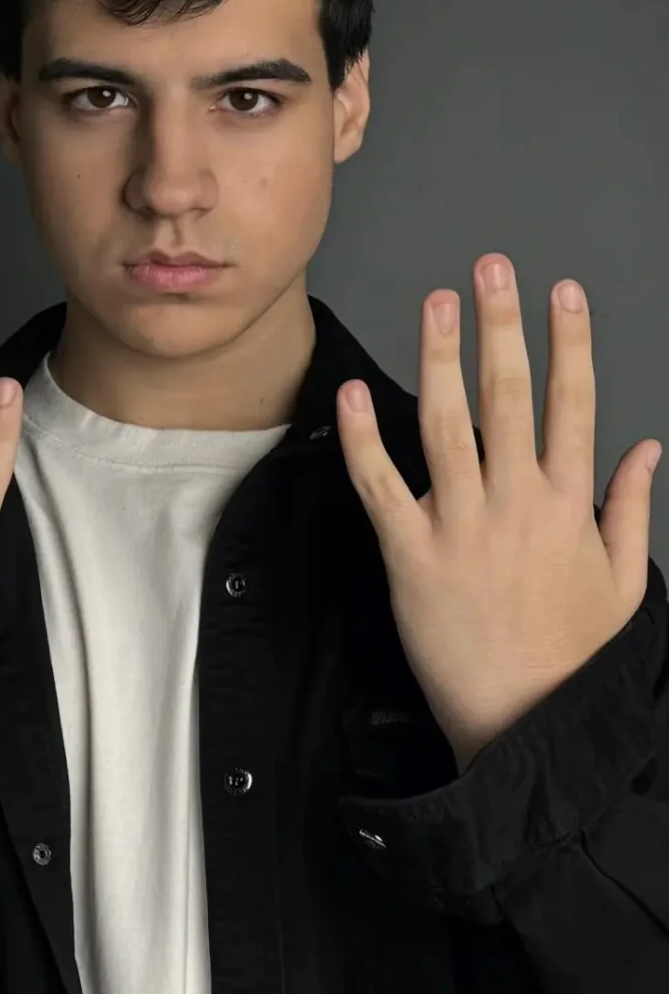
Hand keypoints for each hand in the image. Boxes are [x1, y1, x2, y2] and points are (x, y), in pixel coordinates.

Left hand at [335, 253, 661, 770]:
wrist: (525, 725)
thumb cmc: (572, 658)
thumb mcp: (623, 583)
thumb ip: (630, 508)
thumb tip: (647, 448)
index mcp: (571, 506)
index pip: (574, 405)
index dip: (569, 343)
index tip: (562, 293)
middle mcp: (518, 505)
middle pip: (511, 397)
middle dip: (502, 326)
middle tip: (492, 268)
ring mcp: (462, 527)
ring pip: (447, 426)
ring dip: (440, 358)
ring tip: (436, 302)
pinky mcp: (411, 557)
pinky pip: (381, 488)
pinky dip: (362, 441)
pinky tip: (353, 394)